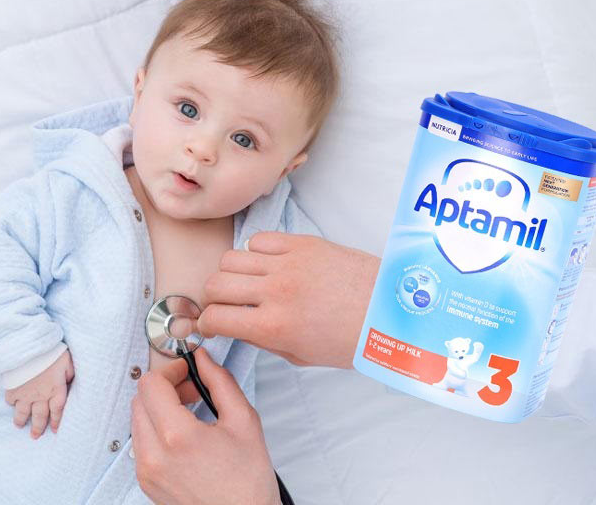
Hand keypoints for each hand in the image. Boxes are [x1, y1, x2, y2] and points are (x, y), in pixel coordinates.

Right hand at [5, 350, 73, 438]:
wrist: (29, 347)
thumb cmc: (51, 352)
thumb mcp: (68, 361)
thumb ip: (70, 373)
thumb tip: (71, 381)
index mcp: (56, 390)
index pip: (58, 411)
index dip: (56, 421)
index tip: (54, 430)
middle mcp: (41, 396)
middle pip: (40, 416)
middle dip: (38, 427)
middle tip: (35, 436)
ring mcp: (25, 393)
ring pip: (22, 413)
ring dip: (21, 420)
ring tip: (19, 425)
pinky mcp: (12, 388)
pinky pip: (10, 400)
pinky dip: (11, 403)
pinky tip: (12, 404)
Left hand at [131, 348, 278, 504]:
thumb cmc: (248, 484)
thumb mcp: (244, 422)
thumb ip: (220, 382)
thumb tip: (203, 361)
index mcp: (177, 437)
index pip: (151, 383)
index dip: (170, 370)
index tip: (186, 371)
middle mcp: (154, 456)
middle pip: (140, 399)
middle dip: (164, 387)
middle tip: (191, 391)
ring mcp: (146, 472)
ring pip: (137, 420)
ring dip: (158, 408)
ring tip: (189, 414)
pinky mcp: (146, 482)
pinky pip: (141, 443)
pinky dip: (156, 430)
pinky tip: (183, 435)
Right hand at [200, 232, 378, 367]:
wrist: (389, 310)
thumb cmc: (352, 339)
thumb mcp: (302, 355)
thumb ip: (264, 340)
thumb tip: (236, 327)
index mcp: (275, 327)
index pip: (215, 317)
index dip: (206, 324)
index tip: (210, 325)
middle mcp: (277, 292)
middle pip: (214, 284)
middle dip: (212, 298)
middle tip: (223, 304)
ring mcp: (289, 264)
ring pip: (231, 258)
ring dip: (230, 274)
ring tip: (244, 283)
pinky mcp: (303, 243)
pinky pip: (259, 240)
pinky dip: (255, 253)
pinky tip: (267, 265)